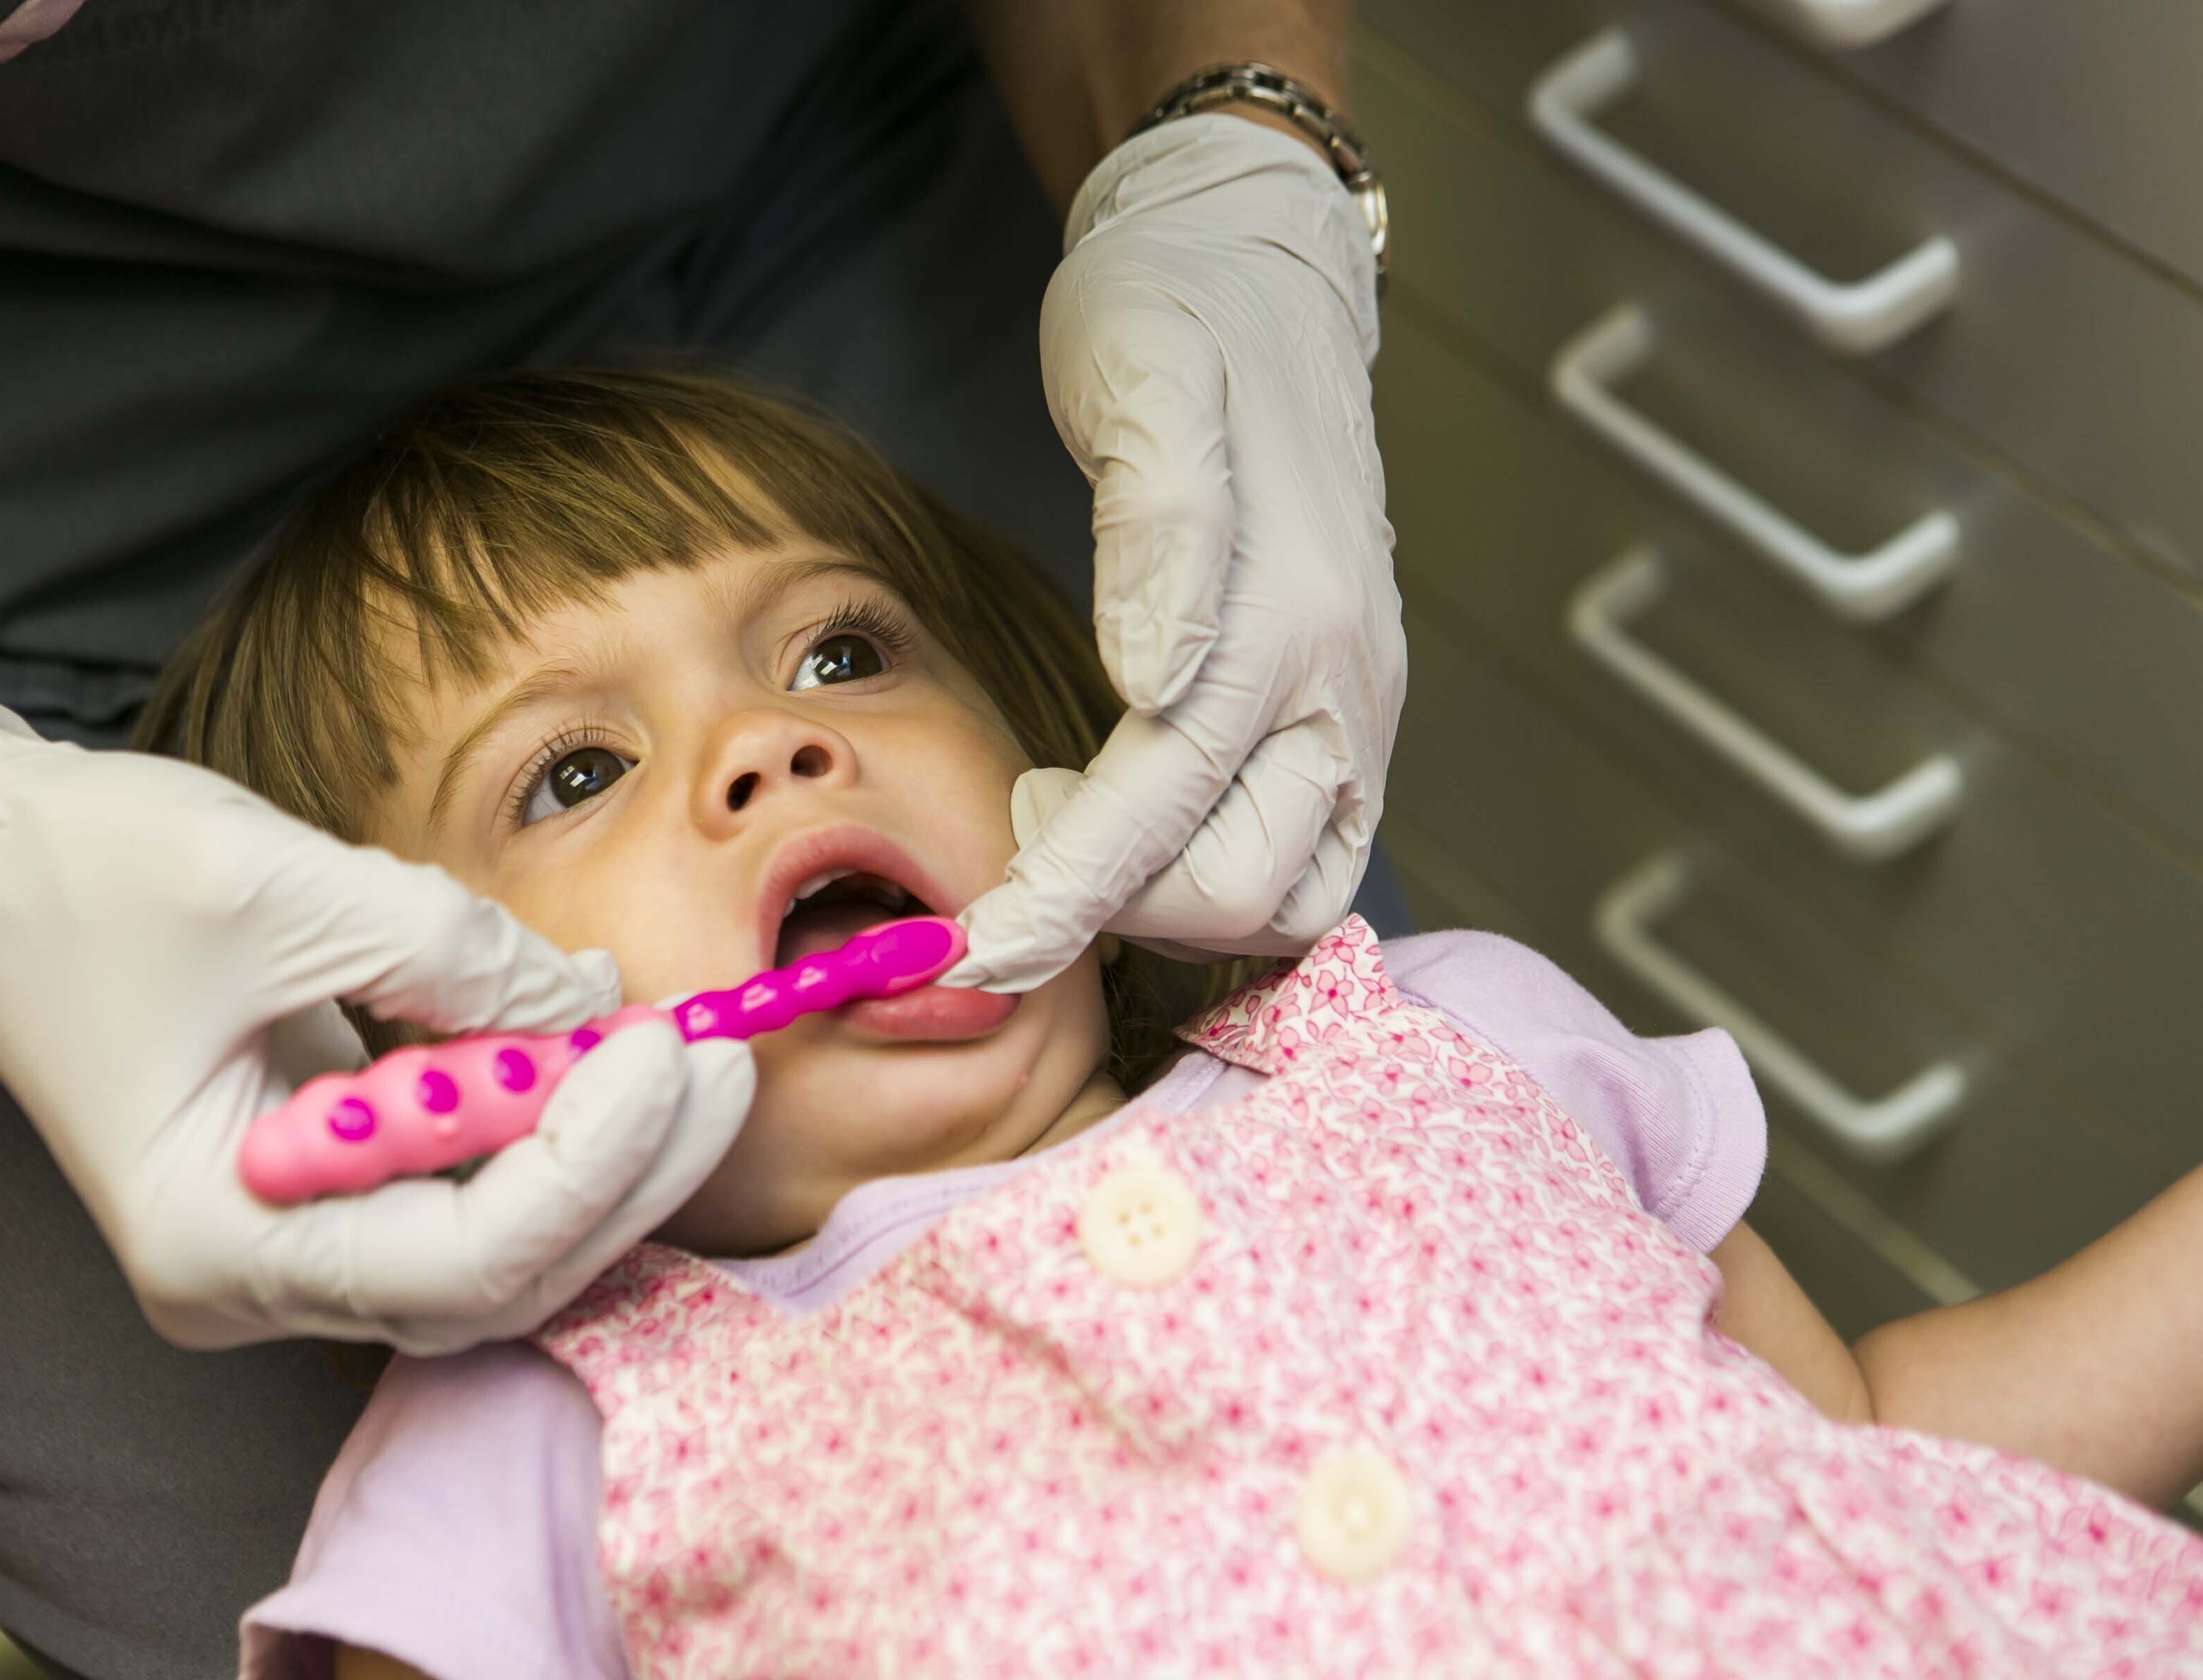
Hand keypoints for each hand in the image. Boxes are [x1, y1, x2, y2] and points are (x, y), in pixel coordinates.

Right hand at [0, 666, 753, 1352]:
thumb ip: (452, 959)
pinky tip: (600, 1048)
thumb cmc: (94, 876)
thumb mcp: (280, 890)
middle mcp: (255, 1277)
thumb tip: (592, 1006)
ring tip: (687, 1054)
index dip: (587, 1167)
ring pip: (498, 1245)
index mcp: (213, 1240)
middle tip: (721, 1066)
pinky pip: (465, 1186)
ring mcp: (292, 1240)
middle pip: (499, 1277)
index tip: (662, 1055)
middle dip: (625, 1175)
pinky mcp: (324, 1185)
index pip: (461, 1260)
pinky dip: (540, 1123)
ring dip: (603, 1156)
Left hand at [951, 116, 1404, 989]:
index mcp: (1291, 615)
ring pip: (1283, 895)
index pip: (1168, 806)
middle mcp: (1345, 683)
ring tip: (1072, 828)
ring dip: (1171, 905)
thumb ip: (1159, 528)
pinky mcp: (1344, 716)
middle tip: (1021, 840)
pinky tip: (1132, 831)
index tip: (978, 952)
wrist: (1257, 273)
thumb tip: (1157, 679)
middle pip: (1240, 886)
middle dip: (1121, 904)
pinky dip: (1215, 882)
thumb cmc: (1178, 316)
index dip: (1066, 893)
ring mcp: (1357, 707)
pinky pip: (1302, 860)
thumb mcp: (1143, 378)